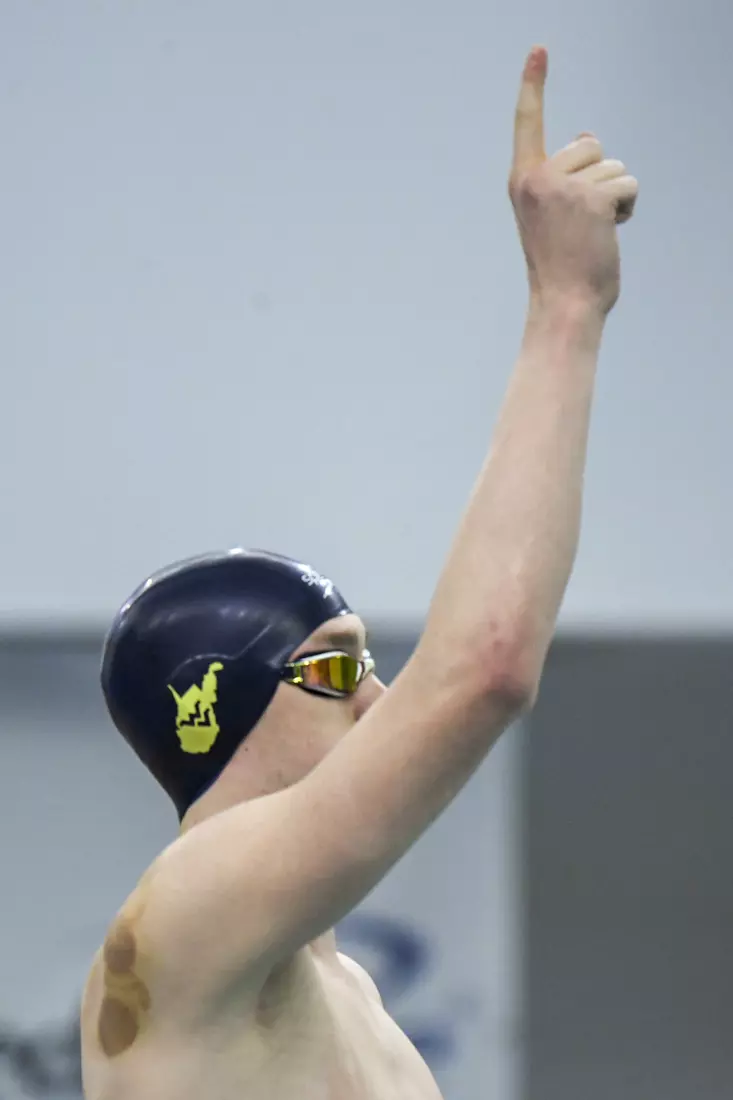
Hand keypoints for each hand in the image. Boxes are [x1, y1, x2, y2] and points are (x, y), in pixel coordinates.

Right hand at [509, 47, 637, 315]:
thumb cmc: (560, 264)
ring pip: (613, 167)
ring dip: (614, 198)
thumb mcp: (556, 212)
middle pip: (590, 147)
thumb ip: (567, 172)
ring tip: (592, 232)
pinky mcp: (592, 200)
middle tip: (579, 223)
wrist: (563, 304)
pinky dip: (626, 210)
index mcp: (523, 181)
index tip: (539, 50)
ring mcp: (564, 187)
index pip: (527, 123)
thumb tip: (589, 133)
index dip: (533, 85)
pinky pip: (627, 186)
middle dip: (598, 179)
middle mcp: (538, 178)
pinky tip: (607, 233)